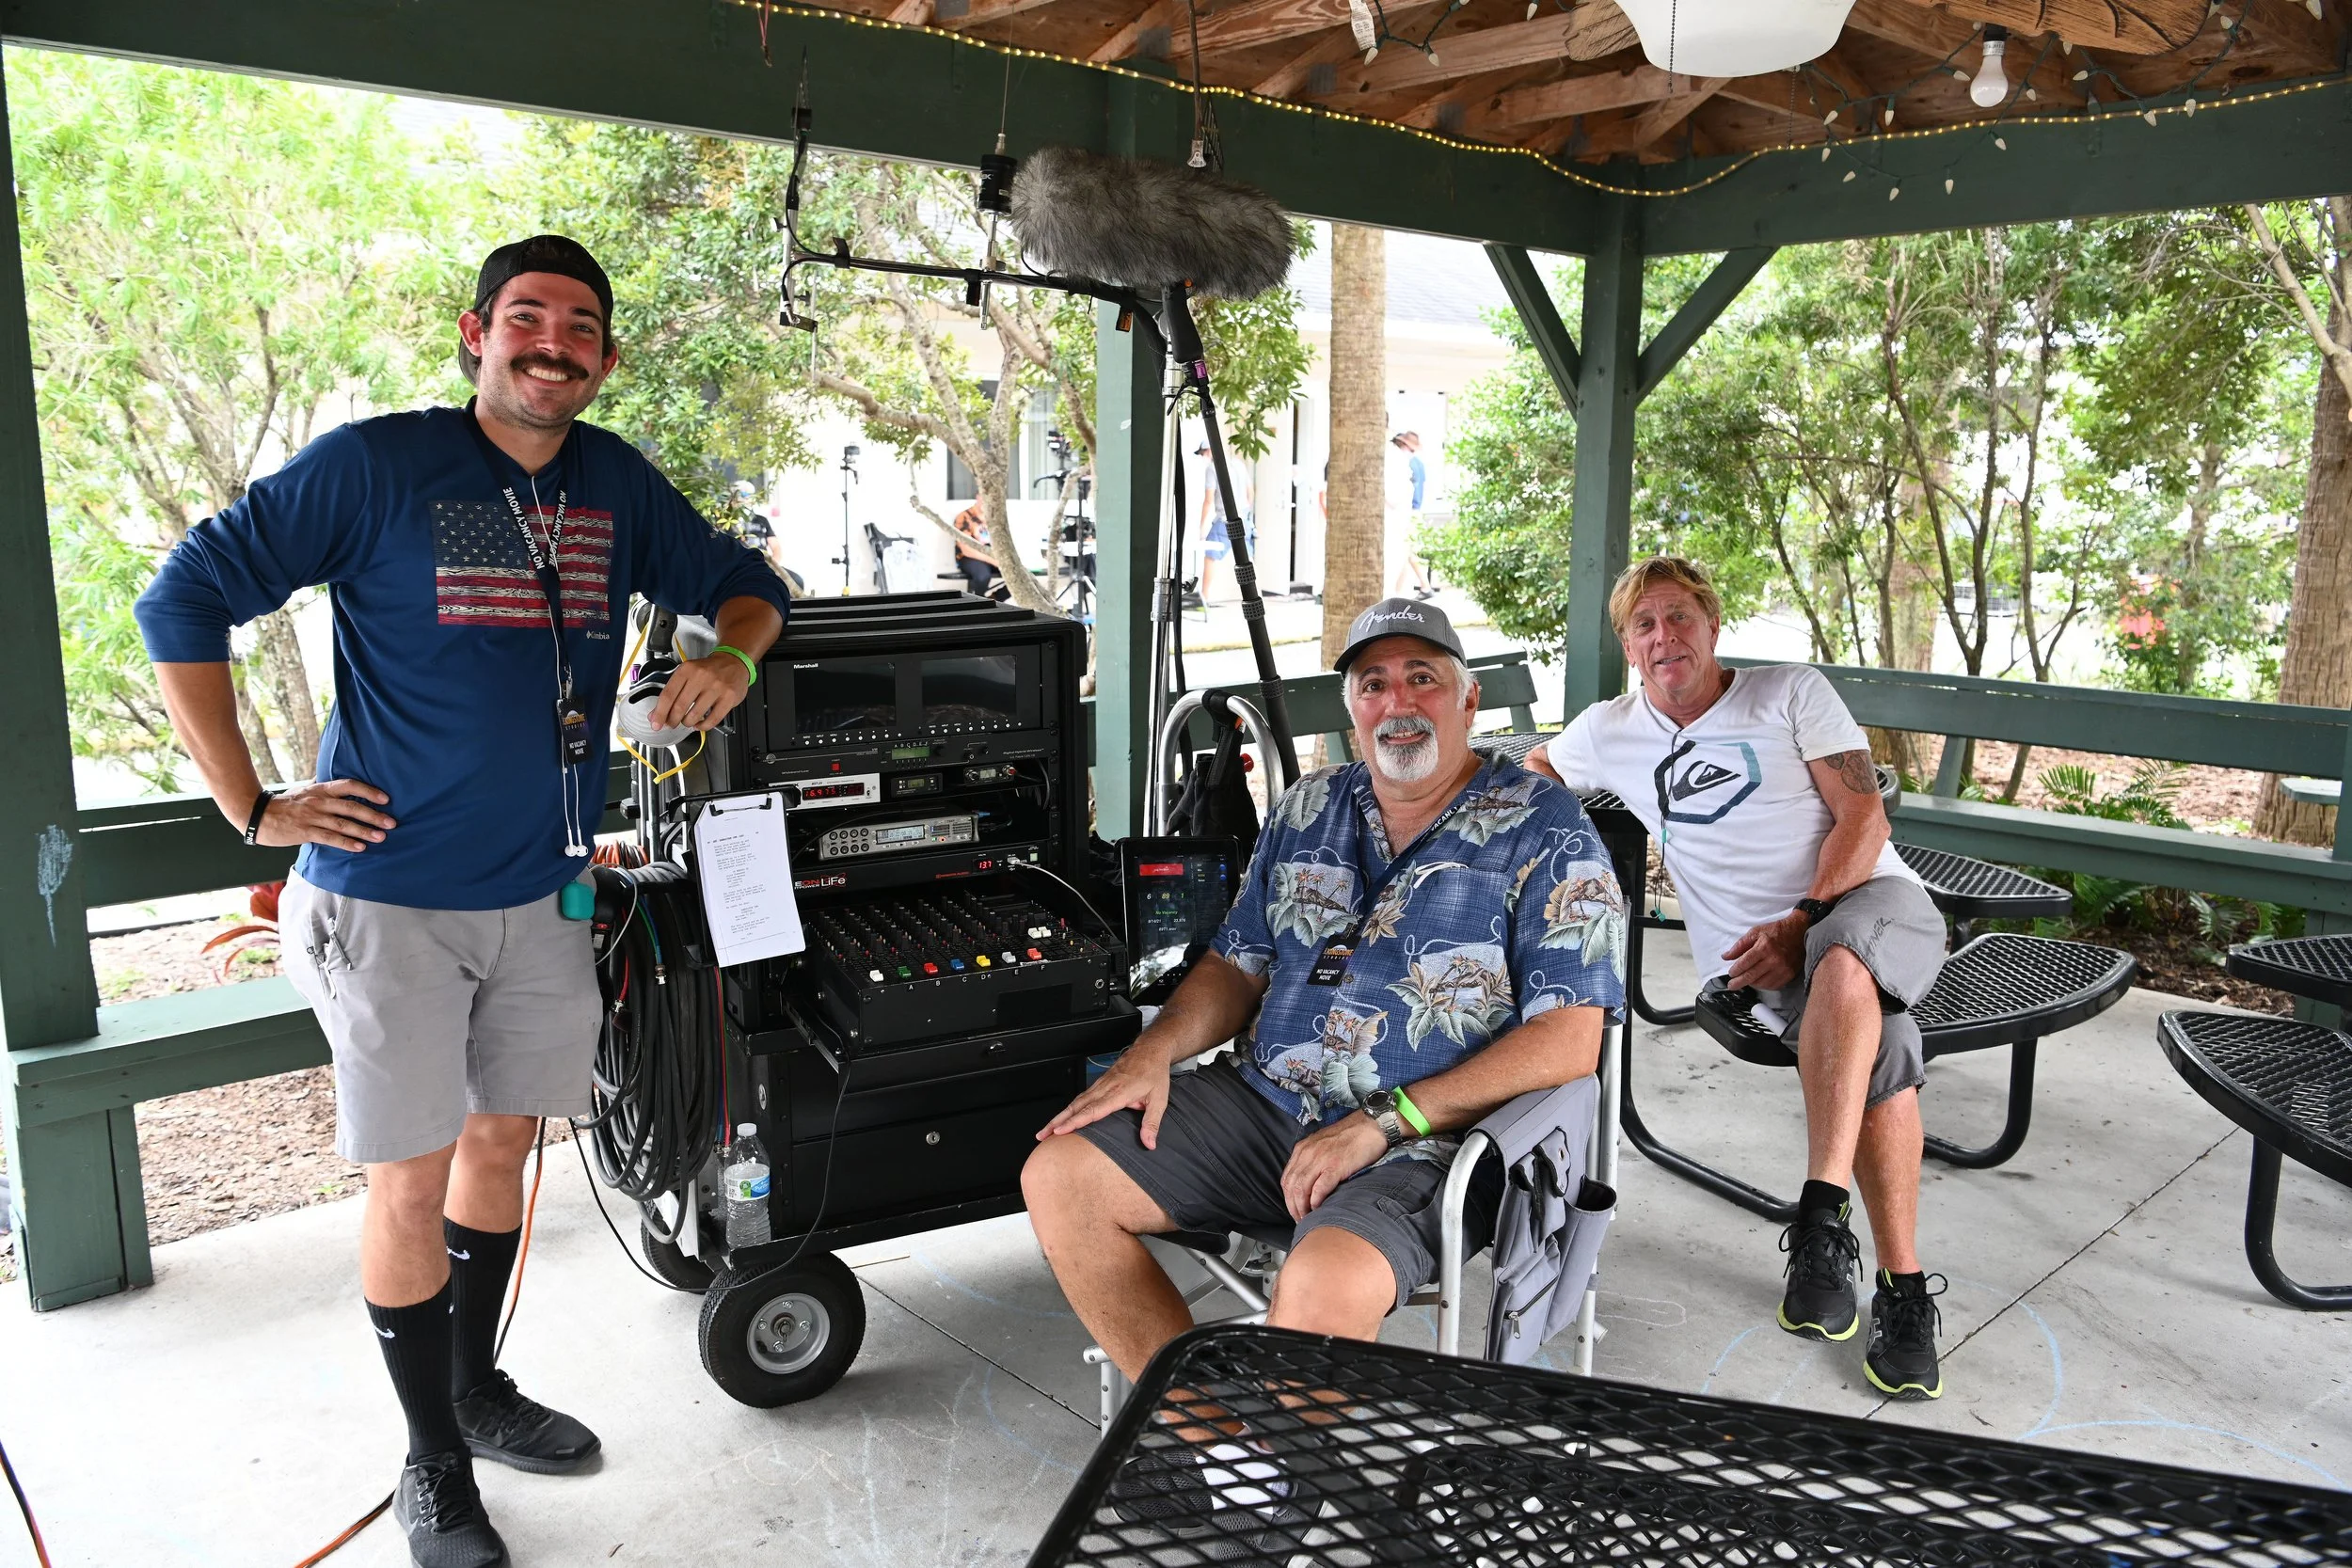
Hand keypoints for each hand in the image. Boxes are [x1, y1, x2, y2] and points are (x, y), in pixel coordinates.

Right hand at [256, 779, 395, 852]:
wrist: (258, 814)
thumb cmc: (285, 804)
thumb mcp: (305, 791)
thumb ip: (323, 790)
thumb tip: (341, 788)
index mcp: (321, 789)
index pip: (349, 785)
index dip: (368, 791)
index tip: (386, 799)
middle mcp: (319, 801)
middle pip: (352, 806)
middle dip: (374, 815)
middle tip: (392, 823)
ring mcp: (313, 817)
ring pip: (344, 824)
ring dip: (364, 831)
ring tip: (381, 837)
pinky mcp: (305, 832)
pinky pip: (330, 838)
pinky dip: (347, 843)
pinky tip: (360, 847)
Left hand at [649, 653, 751, 732]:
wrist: (733, 662)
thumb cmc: (708, 670)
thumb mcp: (687, 673)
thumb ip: (672, 692)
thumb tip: (655, 714)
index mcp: (687, 669)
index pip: (668, 695)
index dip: (660, 713)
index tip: (656, 723)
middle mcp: (702, 677)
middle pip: (680, 706)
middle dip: (672, 720)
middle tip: (671, 724)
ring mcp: (717, 687)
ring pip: (695, 715)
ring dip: (687, 723)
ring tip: (687, 721)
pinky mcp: (729, 698)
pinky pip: (712, 720)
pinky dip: (703, 726)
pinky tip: (699, 724)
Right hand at [1038, 1038, 1175, 1145]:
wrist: (1150, 1050)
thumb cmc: (1154, 1073)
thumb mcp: (1159, 1099)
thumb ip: (1152, 1123)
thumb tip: (1149, 1143)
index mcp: (1118, 1093)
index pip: (1091, 1111)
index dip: (1074, 1122)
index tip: (1059, 1131)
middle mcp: (1105, 1088)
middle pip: (1075, 1106)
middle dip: (1056, 1121)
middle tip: (1042, 1135)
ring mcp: (1100, 1084)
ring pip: (1075, 1101)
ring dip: (1059, 1116)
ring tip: (1047, 1130)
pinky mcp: (1099, 1083)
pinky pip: (1080, 1097)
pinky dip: (1069, 1108)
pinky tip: (1063, 1117)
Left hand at [1279, 1113, 1387, 1220]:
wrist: (1370, 1126)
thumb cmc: (1350, 1137)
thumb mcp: (1322, 1145)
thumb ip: (1312, 1160)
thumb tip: (1307, 1185)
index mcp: (1302, 1149)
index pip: (1286, 1179)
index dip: (1288, 1199)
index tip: (1295, 1211)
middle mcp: (1307, 1153)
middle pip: (1291, 1187)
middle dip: (1293, 1207)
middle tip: (1301, 1220)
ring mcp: (1321, 1159)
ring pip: (1301, 1189)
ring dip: (1303, 1208)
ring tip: (1309, 1219)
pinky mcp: (1336, 1165)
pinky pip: (1319, 1188)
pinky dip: (1316, 1202)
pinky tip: (1319, 1209)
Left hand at [1723, 913, 1807, 991]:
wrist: (1799, 932)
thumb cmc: (1776, 931)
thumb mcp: (1756, 932)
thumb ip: (1740, 945)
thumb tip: (1726, 957)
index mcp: (1764, 947)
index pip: (1745, 963)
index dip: (1735, 970)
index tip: (1730, 973)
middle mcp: (1774, 960)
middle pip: (1751, 976)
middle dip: (1738, 982)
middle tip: (1731, 985)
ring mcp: (1783, 969)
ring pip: (1761, 983)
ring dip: (1751, 984)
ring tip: (1745, 981)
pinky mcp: (1789, 975)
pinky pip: (1773, 986)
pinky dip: (1763, 985)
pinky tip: (1758, 981)